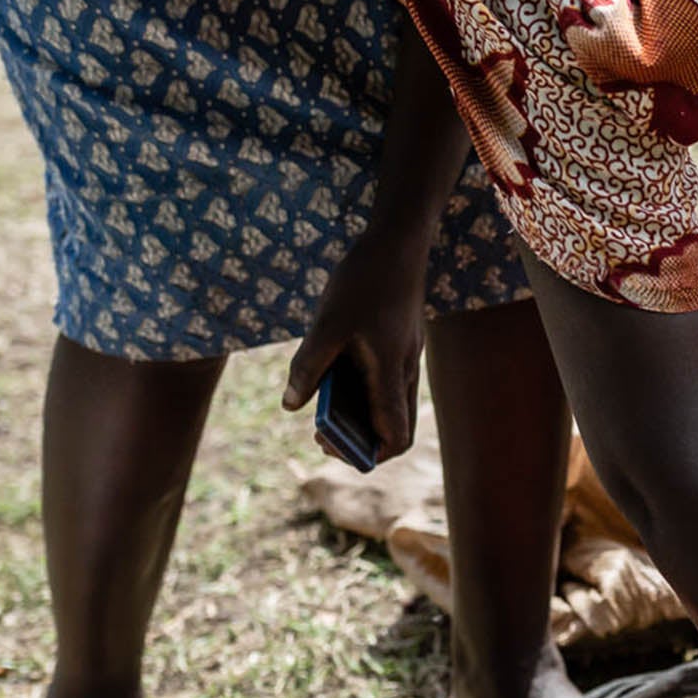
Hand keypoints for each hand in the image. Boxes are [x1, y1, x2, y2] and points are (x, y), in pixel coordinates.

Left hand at [282, 228, 428, 463]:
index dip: (365, 454)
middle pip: (394, 429)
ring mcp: (405, 361)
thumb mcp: (327, 323)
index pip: (393, 437)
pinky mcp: (400, 348)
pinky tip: (335, 374)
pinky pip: (386, 385)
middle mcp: (405, 373)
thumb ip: (309, 366)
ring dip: (359, 417)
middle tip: (320, 432)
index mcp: (391, 373)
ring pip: (390, 407)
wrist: (398, 243)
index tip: (328, 444)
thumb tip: (291, 405)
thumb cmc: (364, 280)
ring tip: (323, 406)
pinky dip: (362, 394)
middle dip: (358, 442)